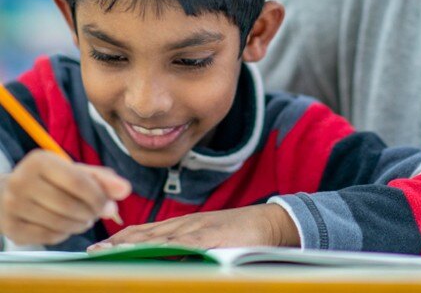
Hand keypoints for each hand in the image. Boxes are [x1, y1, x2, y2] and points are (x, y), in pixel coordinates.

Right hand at [0, 150, 130, 245]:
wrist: (8, 193)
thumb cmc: (51, 180)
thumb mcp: (76, 172)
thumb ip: (103, 179)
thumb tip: (126, 190)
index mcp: (40, 161)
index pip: (78, 182)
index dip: (98, 197)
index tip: (109, 206)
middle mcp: (21, 181)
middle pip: (69, 205)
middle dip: (91, 213)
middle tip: (97, 214)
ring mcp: (12, 206)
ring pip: (59, 223)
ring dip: (80, 225)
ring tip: (85, 219)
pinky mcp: (10, 228)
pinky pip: (47, 237)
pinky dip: (65, 234)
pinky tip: (68, 226)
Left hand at [88, 204, 299, 250]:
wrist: (267, 222)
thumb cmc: (238, 232)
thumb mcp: (208, 236)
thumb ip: (186, 245)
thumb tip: (163, 256)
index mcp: (184, 226)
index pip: (146, 232)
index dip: (122, 239)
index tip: (100, 247)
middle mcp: (187, 226)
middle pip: (147, 235)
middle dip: (119, 244)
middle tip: (94, 253)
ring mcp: (198, 232)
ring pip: (160, 239)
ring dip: (133, 246)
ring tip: (110, 253)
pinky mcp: (212, 239)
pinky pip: (184, 246)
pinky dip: (165, 249)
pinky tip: (150, 252)